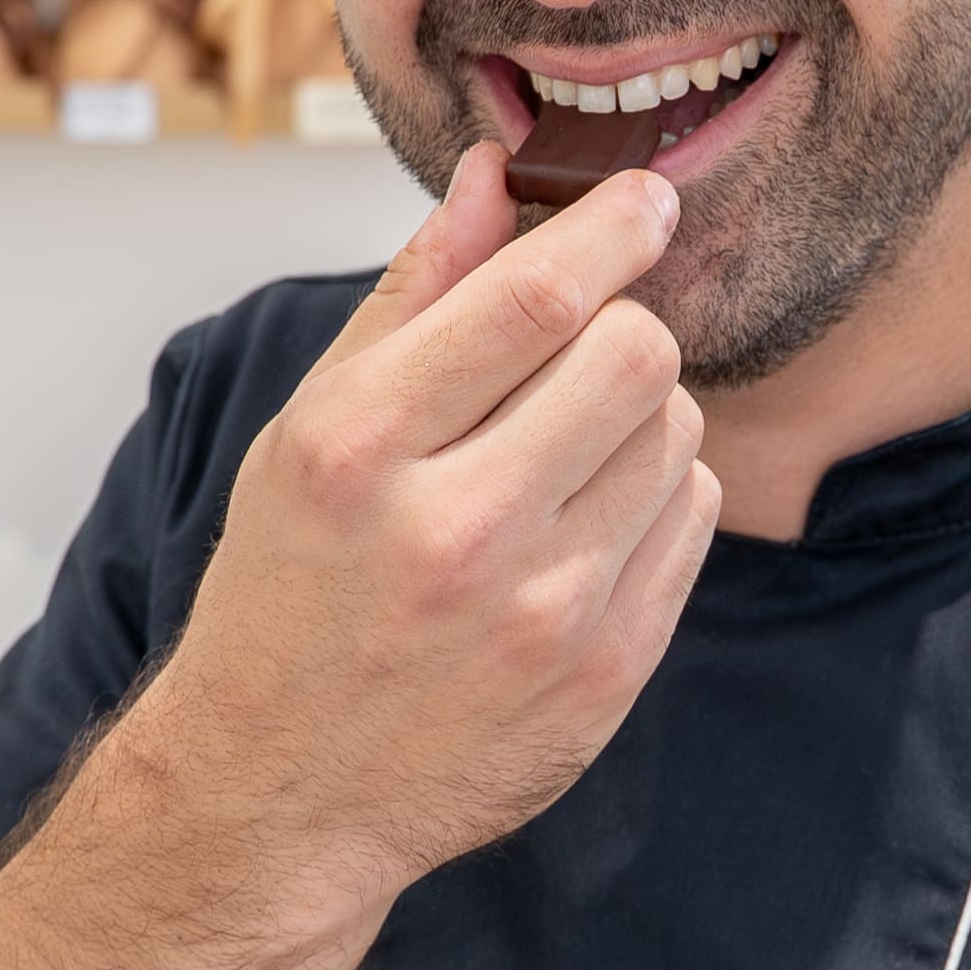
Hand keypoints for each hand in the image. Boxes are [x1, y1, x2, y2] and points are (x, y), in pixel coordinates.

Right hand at [134, 141, 720, 910]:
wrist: (279, 793)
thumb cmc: (288, 594)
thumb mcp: (308, 431)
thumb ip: (413, 297)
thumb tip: (498, 176)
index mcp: (361, 449)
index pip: (538, 295)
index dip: (614, 225)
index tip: (647, 198)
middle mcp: (454, 531)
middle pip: (636, 354)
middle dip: (623, 327)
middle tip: (581, 351)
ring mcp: (541, 613)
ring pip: (678, 433)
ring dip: (639, 416)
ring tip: (563, 453)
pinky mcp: (604, 675)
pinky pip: (691, 521)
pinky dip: (654, 495)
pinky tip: (583, 522)